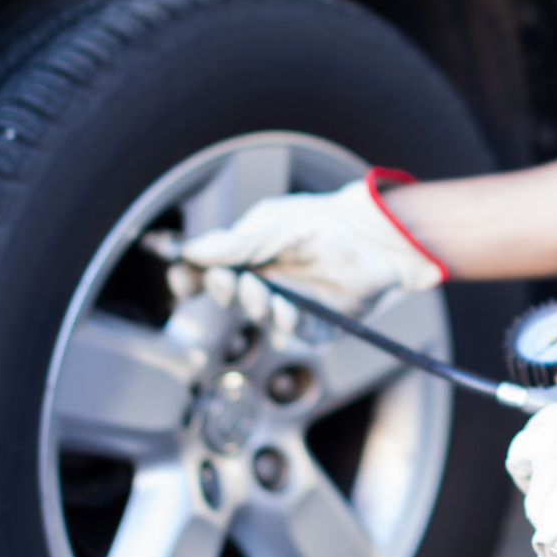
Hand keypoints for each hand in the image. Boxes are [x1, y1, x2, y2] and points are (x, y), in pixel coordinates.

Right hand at [178, 169, 444, 329]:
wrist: (374, 234)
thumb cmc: (324, 222)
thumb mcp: (270, 224)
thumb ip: (232, 242)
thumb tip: (190, 252)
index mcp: (249, 255)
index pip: (209, 273)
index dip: (192, 280)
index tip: (182, 281)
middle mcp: (266, 282)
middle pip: (229, 298)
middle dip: (222, 292)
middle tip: (224, 280)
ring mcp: (289, 304)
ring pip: (258, 318)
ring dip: (252, 306)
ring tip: (260, 290)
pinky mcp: (316, 324)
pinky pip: (292, 334)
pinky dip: (284, 323)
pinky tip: (286, 309)